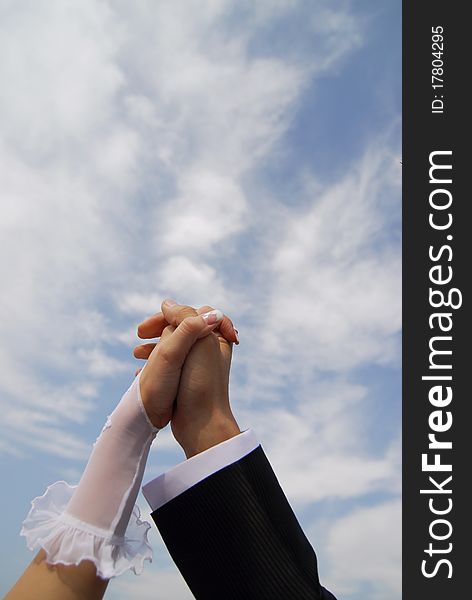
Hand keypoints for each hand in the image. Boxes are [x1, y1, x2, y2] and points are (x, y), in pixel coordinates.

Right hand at [135, 301, 240, 456]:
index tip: (146, 327)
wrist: (203, 423)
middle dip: (158, 329)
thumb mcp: (197, 342)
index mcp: (216, 336)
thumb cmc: (202, 382)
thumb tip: (167, 303)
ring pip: (173, 346)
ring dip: (153, 346)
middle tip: (138, 334)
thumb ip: (185, 318)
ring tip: (136, 355)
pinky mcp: (189, 380)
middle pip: (180, 328)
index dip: (166, 316)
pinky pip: (170, 364)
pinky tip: (140, 373)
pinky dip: (155, 364)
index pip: (189, 313)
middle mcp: (210, 348)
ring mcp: (199, 364)